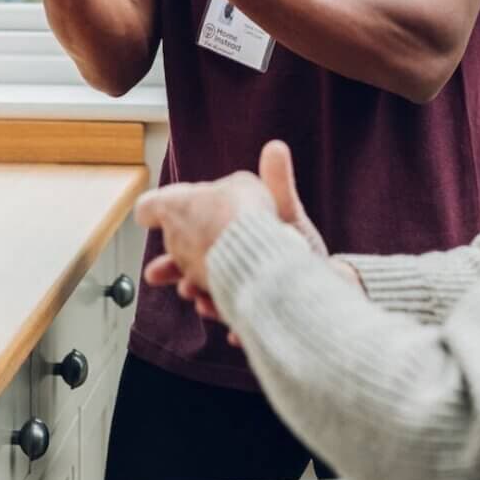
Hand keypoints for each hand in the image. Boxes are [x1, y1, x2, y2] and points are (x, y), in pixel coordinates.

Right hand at [139, 142, 345, 336]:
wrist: (325, 279)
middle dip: (177, 274)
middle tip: (165, 276)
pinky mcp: (256, 318)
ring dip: (205, 299)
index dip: (172, 237)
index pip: (191, 238)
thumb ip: (277, 183)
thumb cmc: (299, 244)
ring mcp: (240, 294)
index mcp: (229, 241)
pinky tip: (236, 332)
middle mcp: (228, 269)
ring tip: (203, 299)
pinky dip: (238, 329)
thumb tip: (276, 146)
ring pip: (213, 297)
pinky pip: (243, 327)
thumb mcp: (285, 211)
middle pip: (192, 270)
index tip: (154, 231)